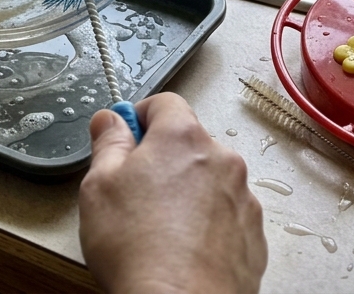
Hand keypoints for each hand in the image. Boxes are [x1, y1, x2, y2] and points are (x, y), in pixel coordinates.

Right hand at [78, 93, 266, 293]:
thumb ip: (107, 143)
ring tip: (160, 227)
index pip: (165, 103)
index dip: (140, 117)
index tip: (125, 137)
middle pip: (189, 142)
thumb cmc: (138, 249)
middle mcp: (221, 160)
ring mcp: (243, 198)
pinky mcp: (254, 235)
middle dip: (163, 158)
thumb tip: (110, 121)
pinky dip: (208, 223)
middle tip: (135, 190)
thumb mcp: (99, 187)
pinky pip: (227, 215)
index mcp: (183, 138)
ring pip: (210, 179)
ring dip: (188, 191)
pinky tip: (183, 248)